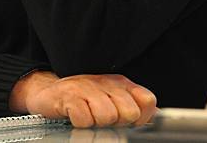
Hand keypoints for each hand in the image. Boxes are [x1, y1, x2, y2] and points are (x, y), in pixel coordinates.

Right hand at [9, 70, 156, 128]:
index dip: (141, 117)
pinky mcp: (69, 97)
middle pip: (129, 112)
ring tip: (89, 117)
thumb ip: (135, 106)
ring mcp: (87, 88)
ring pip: (108, 116)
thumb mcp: (113, 99)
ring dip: (98, 123)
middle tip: (103, 119)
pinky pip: (84, 119)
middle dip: (118, 122)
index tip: (129, 122)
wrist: (50, 91)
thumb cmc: (85, 98)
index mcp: (121, 84)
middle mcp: (106, 83)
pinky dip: (81, 123)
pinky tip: (76, 117)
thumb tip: (156, 116)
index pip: (146, 101)